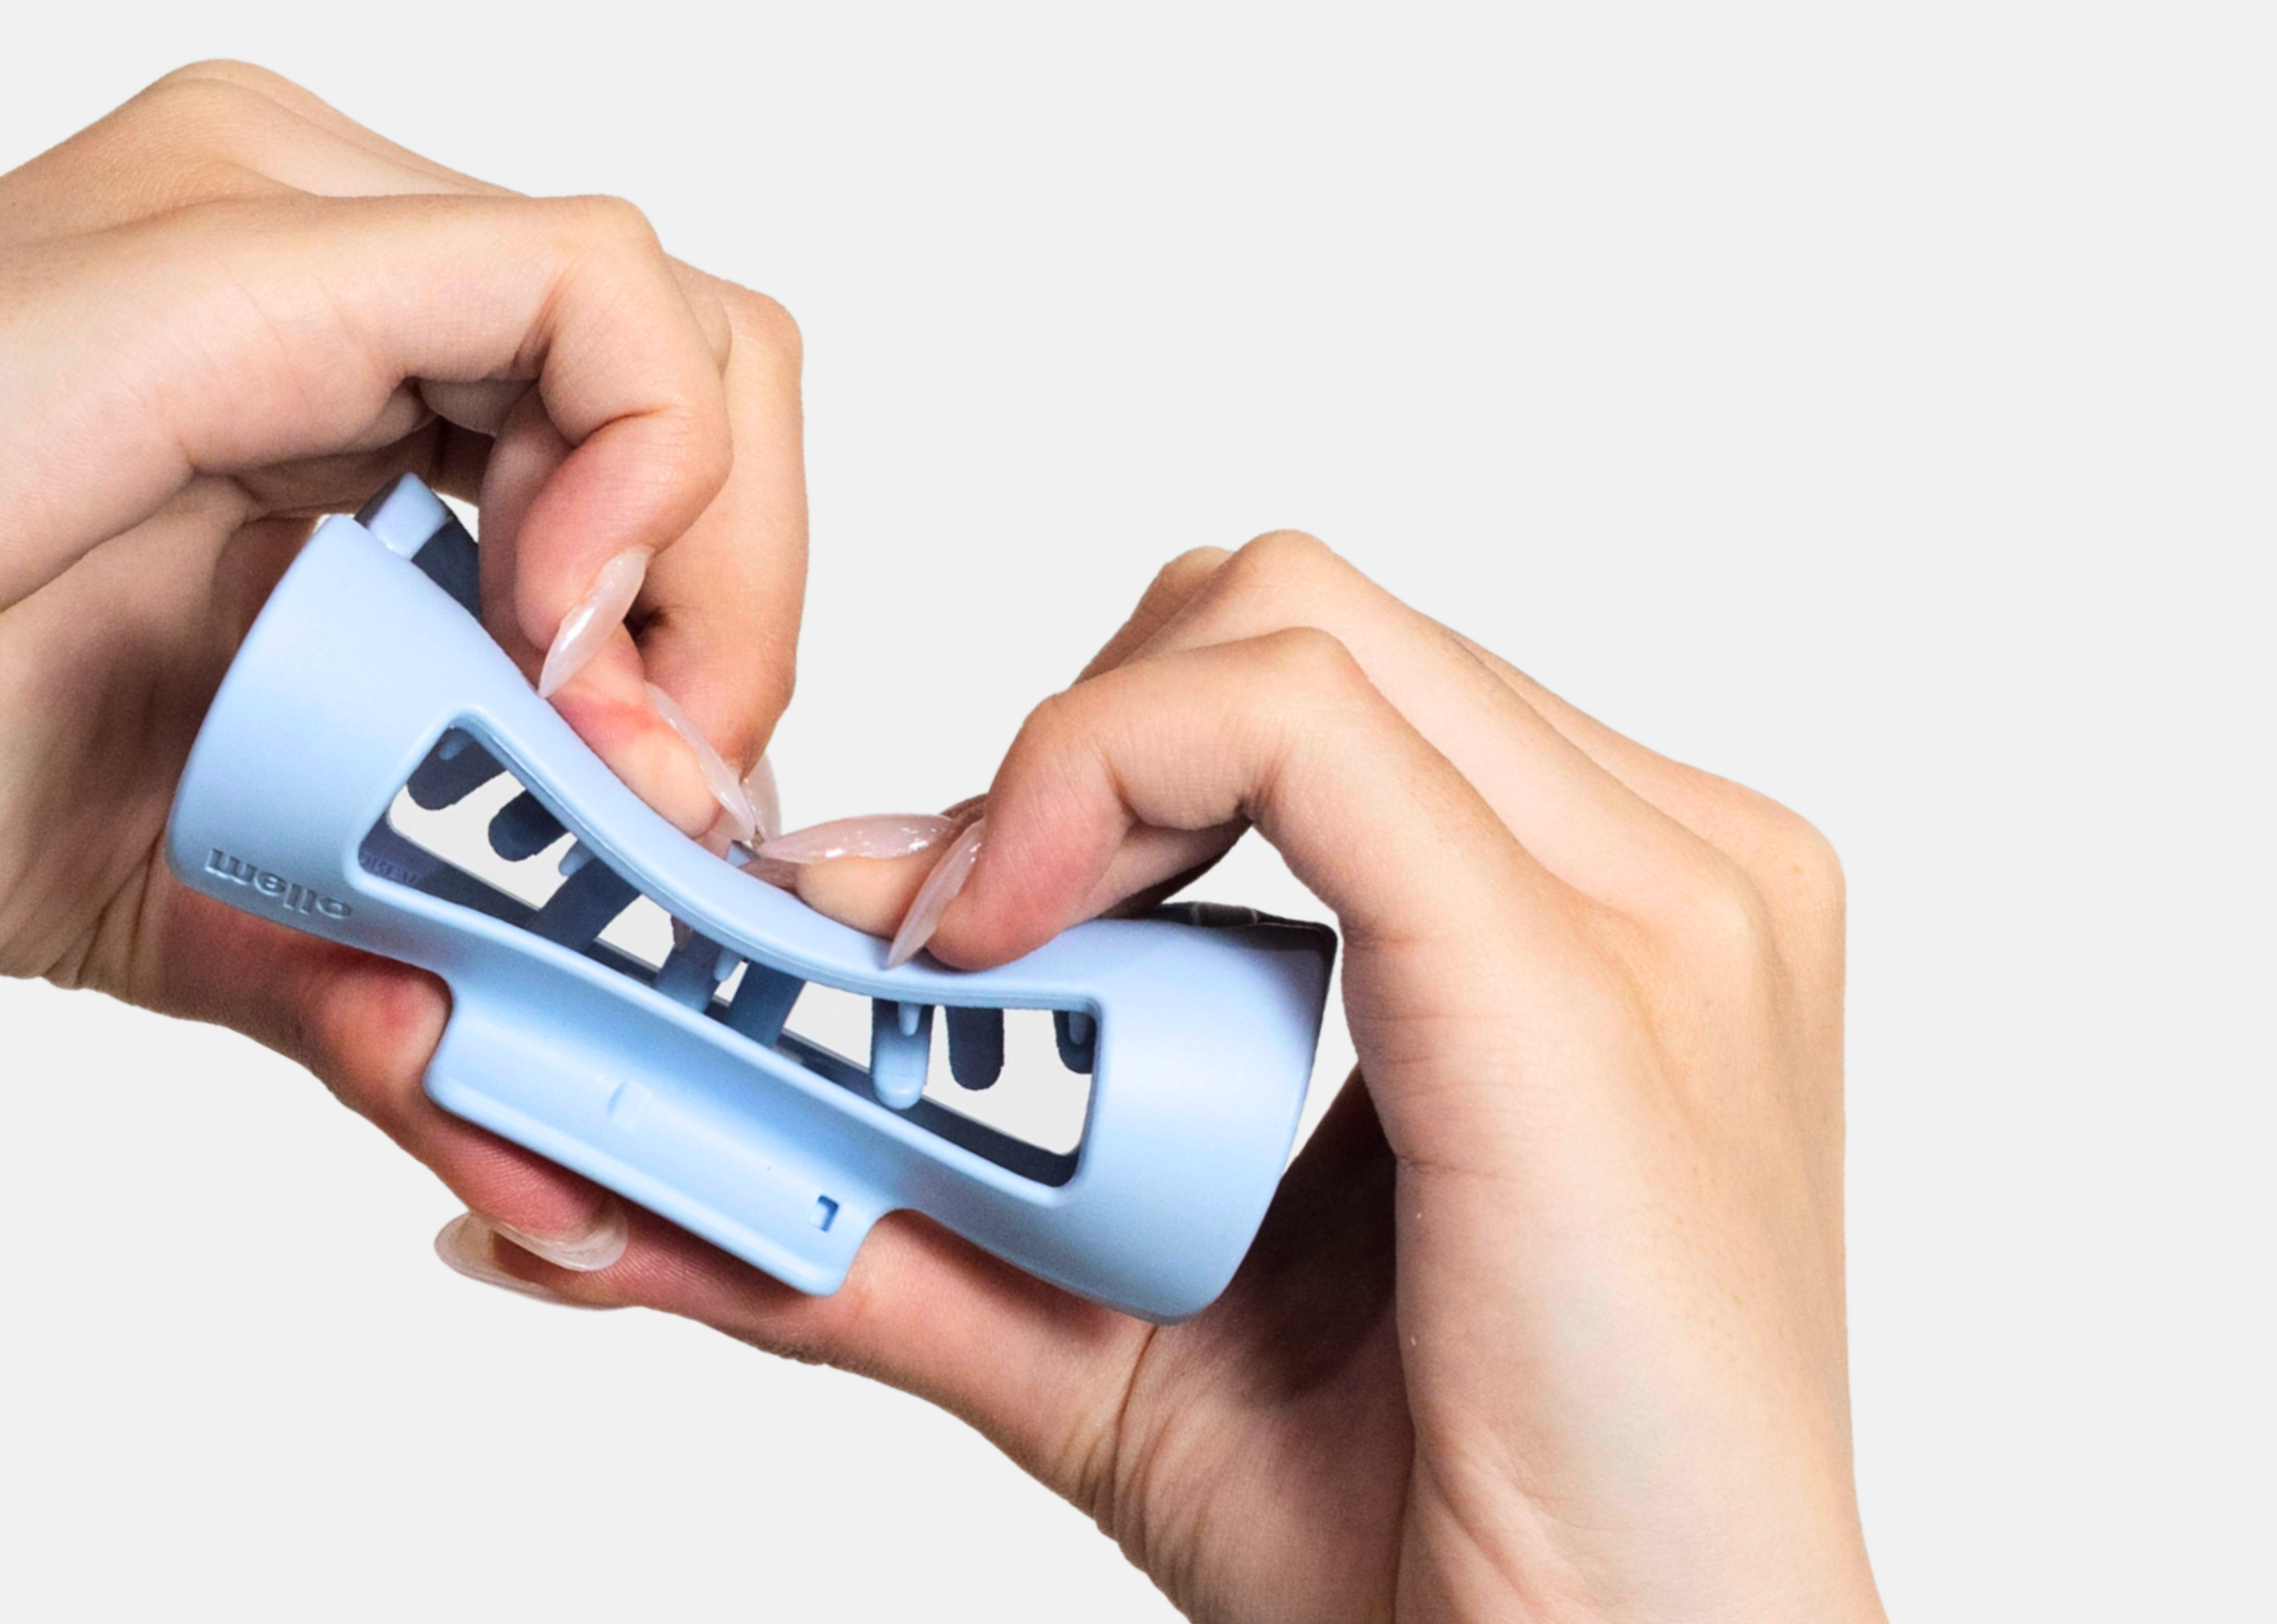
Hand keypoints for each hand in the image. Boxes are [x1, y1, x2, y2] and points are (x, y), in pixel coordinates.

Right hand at [0, 62, 798, 1260]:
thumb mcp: (203, 893)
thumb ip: (395, 974)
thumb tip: (572, 1142)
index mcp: (308, 371)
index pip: (636, 443)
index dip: (705, 641)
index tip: (638, 834)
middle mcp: (315, 256)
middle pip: (690, 382)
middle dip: (736, 622)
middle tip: (648, 813)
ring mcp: (281, 227)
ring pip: (677, 333)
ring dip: (707, 578)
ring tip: (588, 756)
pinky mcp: (247, 254)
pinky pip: (592, 298)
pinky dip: (637, 490)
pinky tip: (529, 648)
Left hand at [424, 535, 1875, 1621]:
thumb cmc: (1434, 1557)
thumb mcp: (1111, 1343)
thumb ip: (906, 1229)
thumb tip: (606, 1193)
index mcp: (1613, 924)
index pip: (1306, 698)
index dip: (1082, 768)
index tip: (922, 929)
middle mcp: (1669, 873)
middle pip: (1284, 616)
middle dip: (1057, 744)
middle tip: (914, 940)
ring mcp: (1655, 904)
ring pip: (1276, 619)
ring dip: (1053, 761)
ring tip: (951, 959)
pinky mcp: (1576, 978)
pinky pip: (1291, 720)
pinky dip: (1092, 775)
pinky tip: (990, 935)